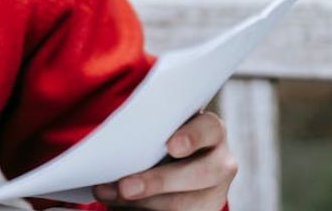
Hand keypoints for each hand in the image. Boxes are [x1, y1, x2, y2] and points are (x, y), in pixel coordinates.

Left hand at [92, 111, 237, 209]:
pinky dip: (146, 210)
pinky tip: (122, 206)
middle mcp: (220, 160)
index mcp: (210, 130)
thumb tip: (113, 142)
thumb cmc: (158, 137)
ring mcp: (217, 191)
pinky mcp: (206, 210)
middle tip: (125, 188)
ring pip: (188, 204)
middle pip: (201, 173)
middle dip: (159, 182)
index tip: (171, 146)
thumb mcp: (157, 128)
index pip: (209, 128)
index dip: (192, 137)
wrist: (172, 165)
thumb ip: (147, 130)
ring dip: (146, 202)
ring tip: (110, 195)